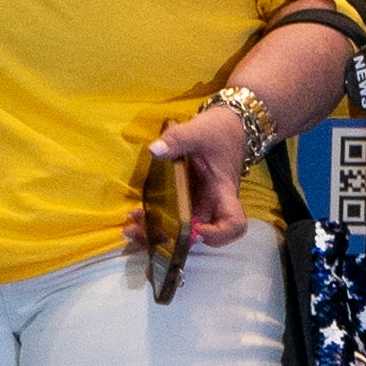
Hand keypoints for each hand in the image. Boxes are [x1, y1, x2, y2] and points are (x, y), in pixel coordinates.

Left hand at [144, 101, 259, 249]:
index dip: (217, 234)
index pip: (233, 223)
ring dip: (158, 234)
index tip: (193, 229)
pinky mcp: (189, 199)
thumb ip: (178, 139)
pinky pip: (174, 218)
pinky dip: (156, 221)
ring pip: (183, 231)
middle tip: (140, 229)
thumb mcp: (200, 130)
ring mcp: (200, 203)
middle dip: (169, 240)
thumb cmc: (220, 131)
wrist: (228, 125)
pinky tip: (138, 214)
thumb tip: (155, 150)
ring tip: (132, 226)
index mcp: (222, 191)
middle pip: (199, 236)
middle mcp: (213, 204)